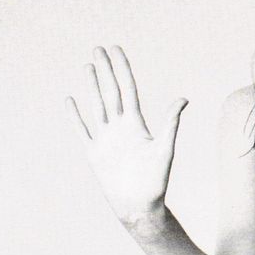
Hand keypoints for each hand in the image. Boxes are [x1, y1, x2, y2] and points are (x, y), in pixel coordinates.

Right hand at [66, 45, 186, 225]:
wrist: (139, 206)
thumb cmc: (156, 181)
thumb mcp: (164, 149)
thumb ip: (170, 123)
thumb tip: (183, 99)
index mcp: (136, 124)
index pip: (127, 89)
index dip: (122, 69)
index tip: (116, 49)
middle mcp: (120, 128)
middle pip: (110, 92)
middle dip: (105, 70)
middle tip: (98, 48)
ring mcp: (105, 139)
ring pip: (96, 106)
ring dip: (91, 86)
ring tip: (87, 66)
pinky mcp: (94, 153)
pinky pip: (82, 130)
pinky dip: (75, 116)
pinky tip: (70, 100)